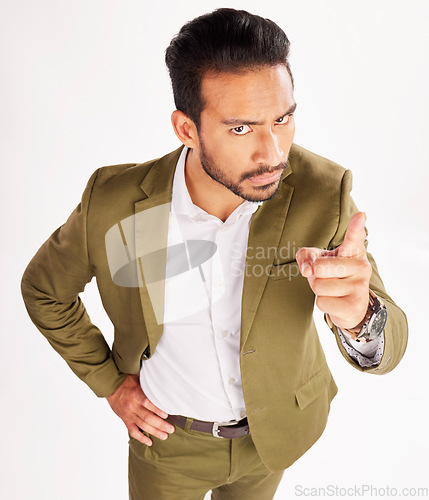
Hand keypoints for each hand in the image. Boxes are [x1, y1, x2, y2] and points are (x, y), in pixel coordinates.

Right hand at [106, 374, 174, 445]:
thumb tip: (163, 382)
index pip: (148, 403)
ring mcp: (128, 414)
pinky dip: (141, 438)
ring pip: (142, 426)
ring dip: (154, 432)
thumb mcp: (138, 377)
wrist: (111, 386)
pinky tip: (149, 441)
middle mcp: (132, 405)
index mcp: (136, 394)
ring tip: (164, 436)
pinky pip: (133, 431)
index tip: (167, 415)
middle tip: (171, 429)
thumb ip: (149, 383)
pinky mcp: (125, 420)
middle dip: (160, 425)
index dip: (158, 410)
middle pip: (147, 418)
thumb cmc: (127, 381)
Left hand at [296, 212, 371, 334]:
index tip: (360, 215)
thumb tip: (307, 270)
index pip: (354, 236)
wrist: (351, 306)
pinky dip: (323, 303)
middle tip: (325, 276)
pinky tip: (336, 302)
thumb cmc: (332, 276)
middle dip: (315, 273)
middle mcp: (361, 266)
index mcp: (353, 251)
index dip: (356, 226)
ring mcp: (360, 287)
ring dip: (319, 290)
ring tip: (331, 290)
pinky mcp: (354, 306)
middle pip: (320, 267)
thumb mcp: (318, 260)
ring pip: (318, 286)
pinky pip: (321, 303)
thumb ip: (306, 256)